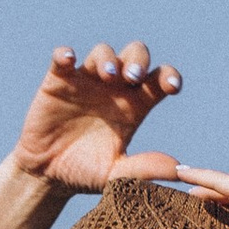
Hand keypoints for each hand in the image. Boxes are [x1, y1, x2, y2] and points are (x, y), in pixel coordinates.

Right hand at [11, 42, 184, 197]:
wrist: (49, 176)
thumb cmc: (87, 173)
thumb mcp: (116, 175)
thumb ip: (144, 169)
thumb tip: (178, 170)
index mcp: (134, 105)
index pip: (159, 80)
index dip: (169, 77)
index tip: (172, 87)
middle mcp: (114, 87)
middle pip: (135, 55)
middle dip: (138, 60)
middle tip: (133, 77)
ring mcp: (87, 80)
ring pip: (103, 52)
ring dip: (107, 59)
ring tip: (107, 76)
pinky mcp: (59, 80)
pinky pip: (62, 58)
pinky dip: (65, 54)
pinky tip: (69, 60)